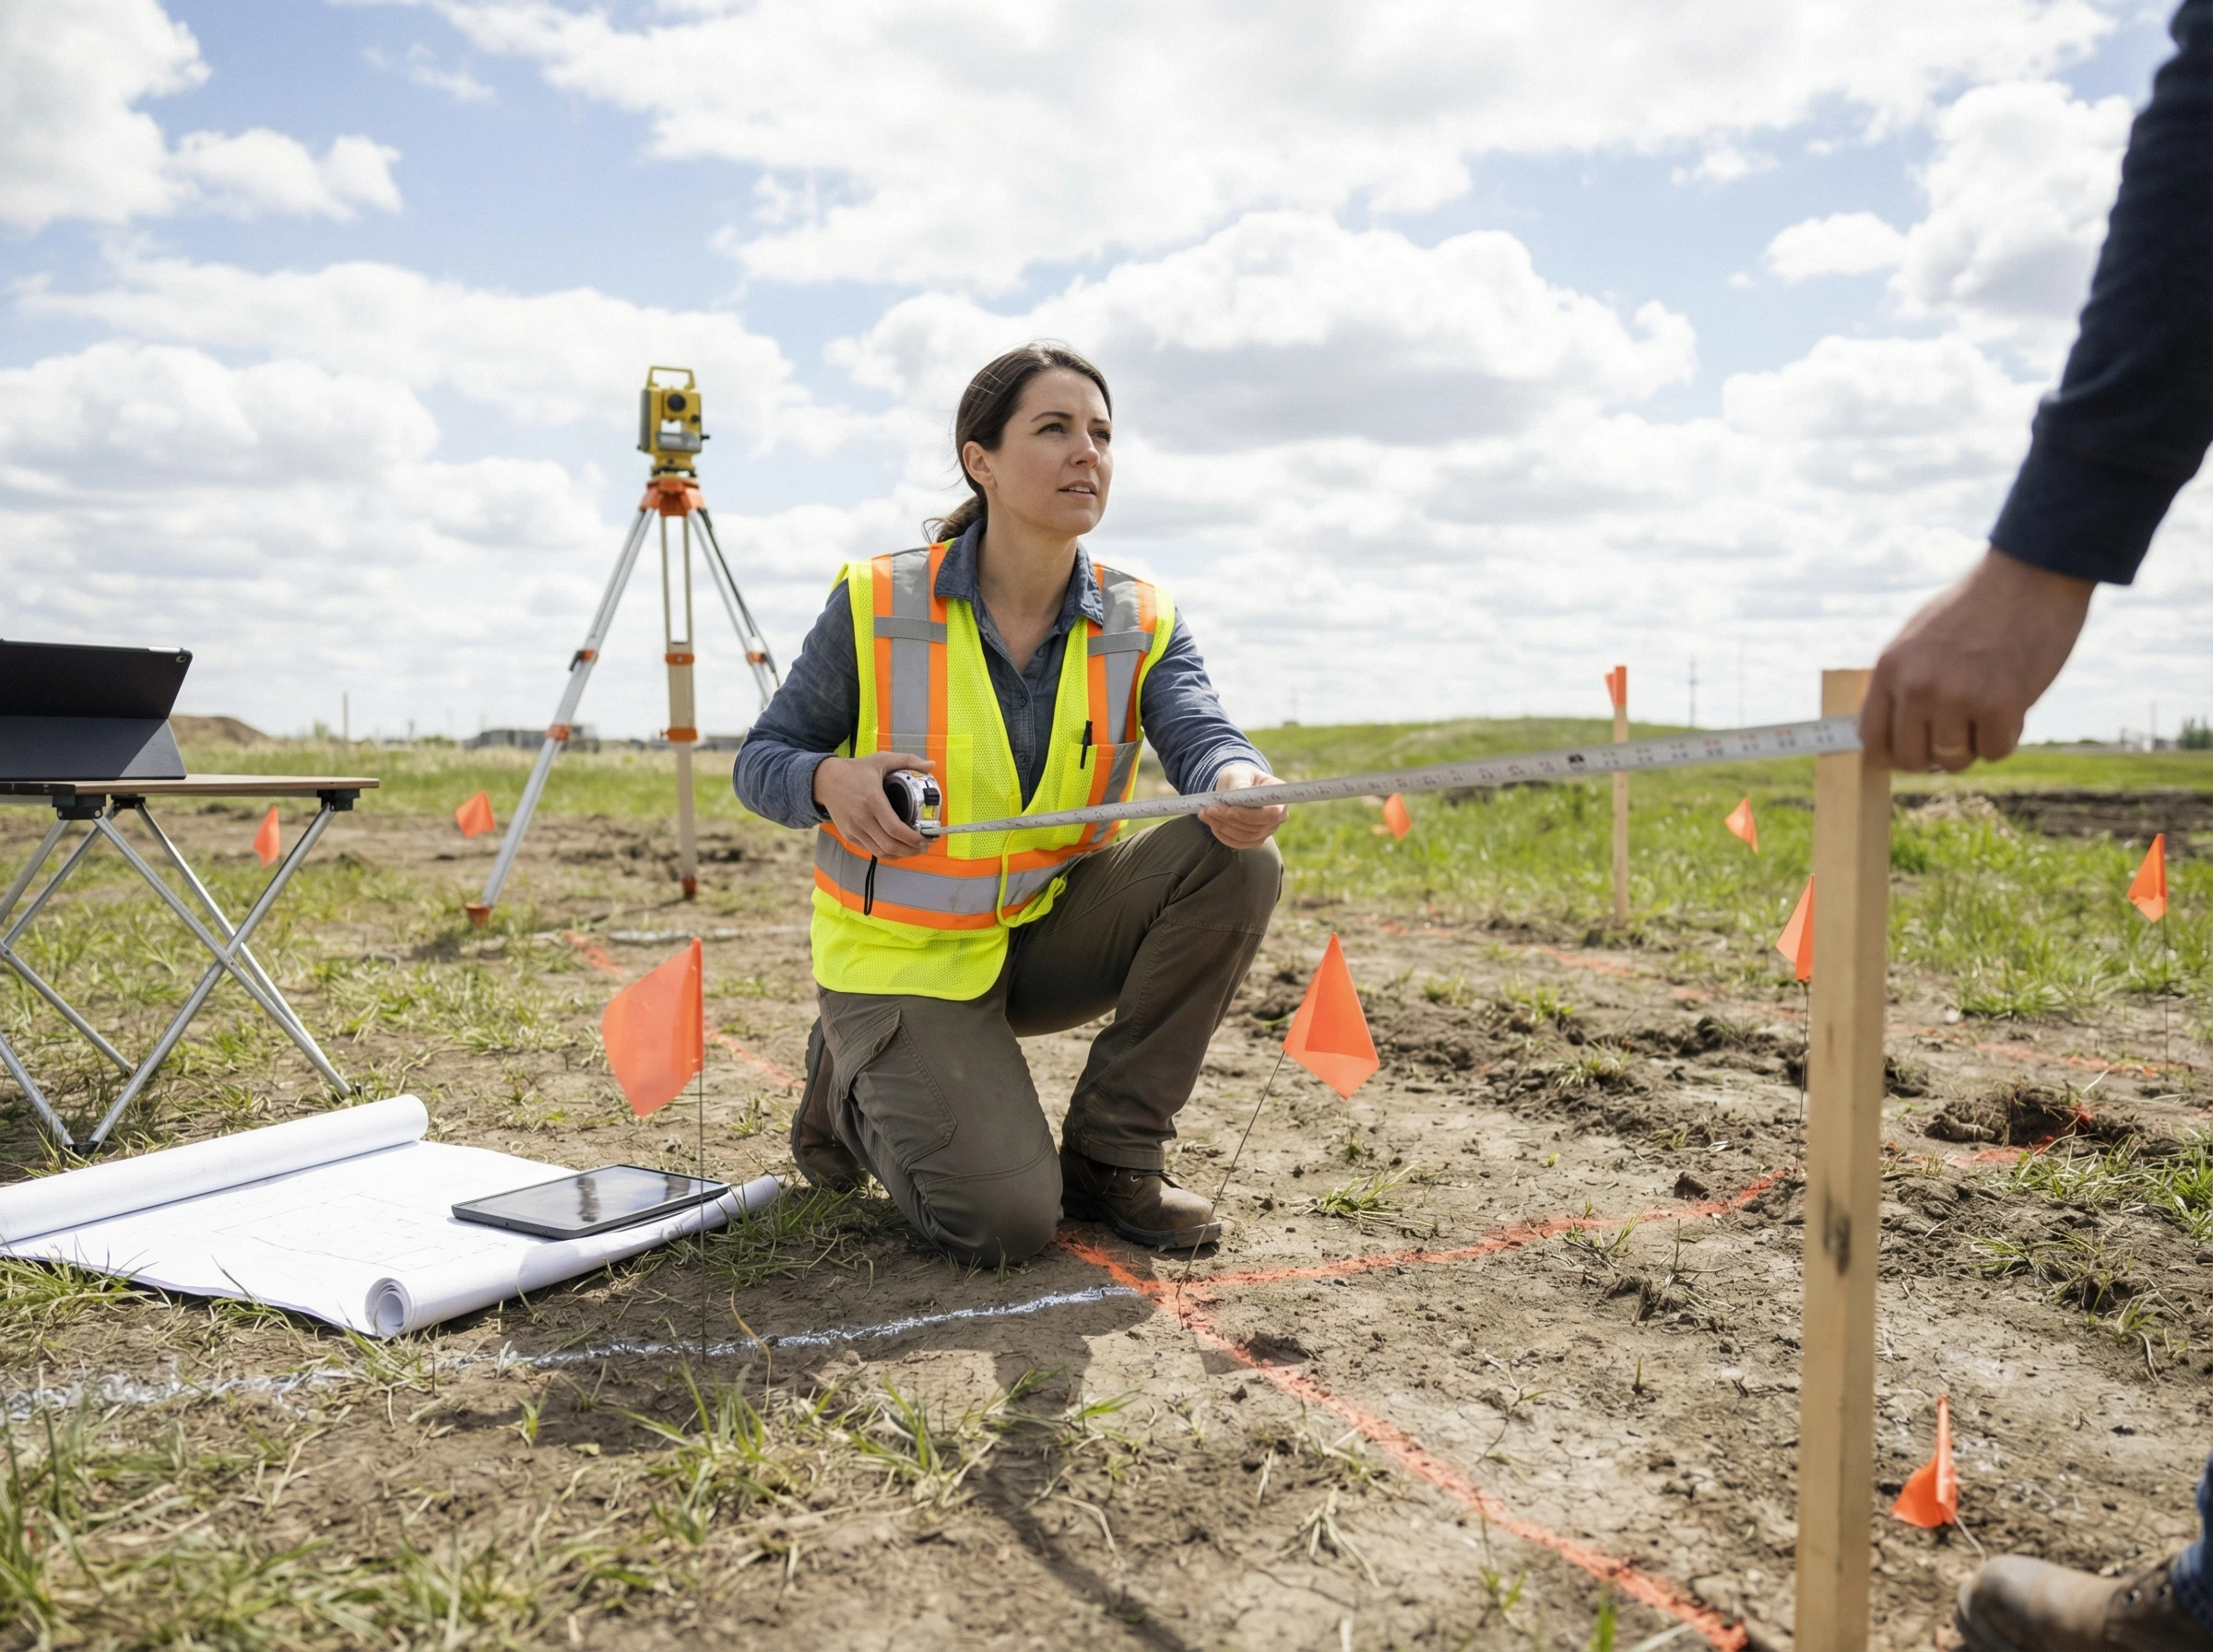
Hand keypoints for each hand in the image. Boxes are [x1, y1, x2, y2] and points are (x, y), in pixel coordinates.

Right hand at [812, 751, 932, 859]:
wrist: (824, 780)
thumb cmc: (855, 770)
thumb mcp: (881, 760)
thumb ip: (908, 761)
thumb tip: (931, 765)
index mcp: (872, 800)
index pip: (895, 828)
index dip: (913, 838)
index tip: (926, 838)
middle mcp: (862, 818)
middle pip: (889, 845)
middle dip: (911, 850)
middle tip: (924, 847)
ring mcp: (854, 829)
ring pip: (880, 852)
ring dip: (900, 854)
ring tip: (914, 849)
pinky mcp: (849, 835)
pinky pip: (870, 850)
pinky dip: (886, 852)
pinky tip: (897, 848)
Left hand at [1198, 763, 1286, 847]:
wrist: (1237, 787)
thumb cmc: (1240, 777)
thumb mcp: (1238, 774)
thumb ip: (1239, 784)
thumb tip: (1238, 795)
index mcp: (1278, 795)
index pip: (1272, 813)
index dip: (1250, 815)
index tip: (1229, 811)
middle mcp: (1279, 816)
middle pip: (1256, 827)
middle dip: (1229, 820)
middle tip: (1208, 809)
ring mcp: (1268, 830)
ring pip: (1245, 836)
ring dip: (1222, 826)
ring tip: (1205, 813)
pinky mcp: (1256, 840)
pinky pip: (1239, 843)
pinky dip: (1223, 835)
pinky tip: (1211, 823)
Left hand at [1860, 547, 2093, 771]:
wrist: (2030, 576)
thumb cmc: (1975, 608)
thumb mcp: (1917, 637)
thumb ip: (1902, 680)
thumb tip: (1891, 728)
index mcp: (1890, 669)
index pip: (1871, 738)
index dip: (1892, 753)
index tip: (1910, 751)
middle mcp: (1917, 686)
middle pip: (1911, 759)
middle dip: (1935, 753)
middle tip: (1958, 732)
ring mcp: (1957, 697)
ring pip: (1954, 760)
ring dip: (1973, 744)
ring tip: (1987, 711)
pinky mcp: (2002, 705)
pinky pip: (1996, 751)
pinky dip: (2006, 736)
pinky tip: (2012, 707)